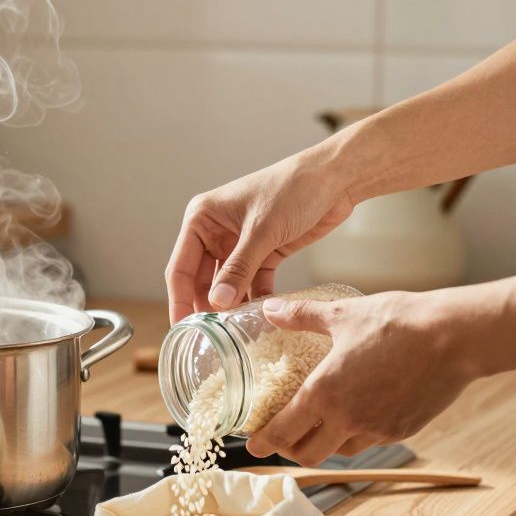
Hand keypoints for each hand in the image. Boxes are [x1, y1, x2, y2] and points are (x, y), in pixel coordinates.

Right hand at [165, 153, 355, 323]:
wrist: (336, 177)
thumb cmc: (293, 188)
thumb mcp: (262, 230)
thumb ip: (238, 268)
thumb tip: (217, 303)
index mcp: (202, 219)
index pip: (180, 267)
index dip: (179, 299)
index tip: (182, 329)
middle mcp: (215, 232)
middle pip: (201, 279)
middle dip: (206, 306)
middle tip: (209, 338)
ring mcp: (239, 244)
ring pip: (227, 284)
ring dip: (232, 305)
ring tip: (234, 332)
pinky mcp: (264, 252)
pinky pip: (252, 282)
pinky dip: (255, 298)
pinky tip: (259, 317)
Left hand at [245, 291, 475, 466]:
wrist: (456, 336)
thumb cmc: (398, 322)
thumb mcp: (343, 313)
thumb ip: (302, 316)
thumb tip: (271, 308)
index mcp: (325, 393)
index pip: (283, 432)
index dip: (263, 442)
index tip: (251, 445)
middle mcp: (348, 420)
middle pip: (308, 455)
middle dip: (290, 450)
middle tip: (282, 437)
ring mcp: (378, 429)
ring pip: (341, 451)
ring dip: (325, 443)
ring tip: (319, 425)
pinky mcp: (403, 431)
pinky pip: (370, 441)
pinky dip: (356, 435)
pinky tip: (356, 414)